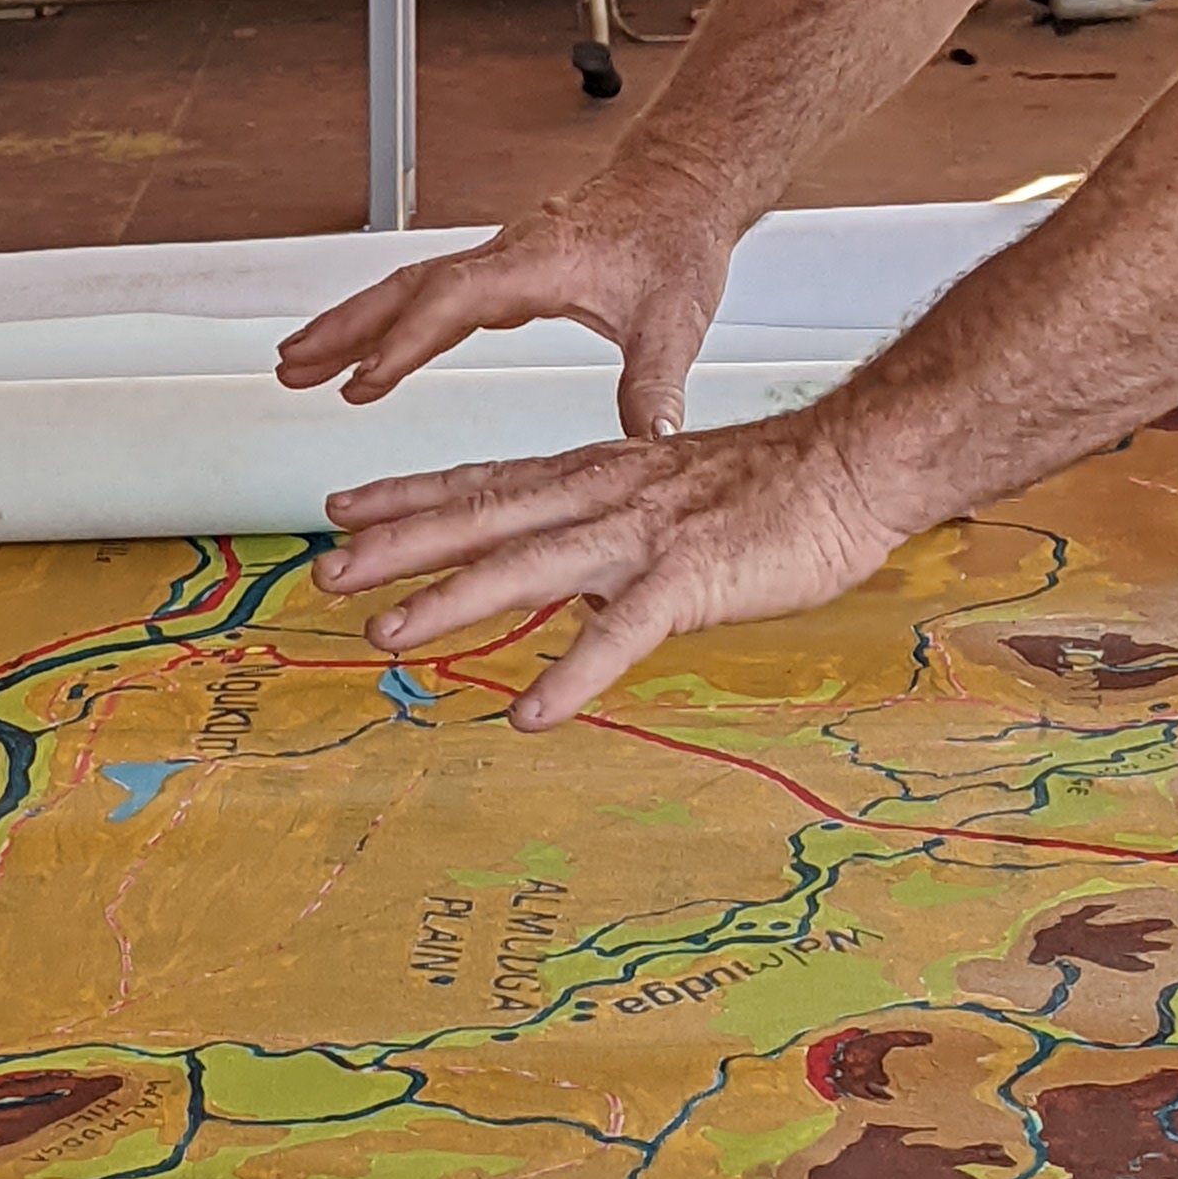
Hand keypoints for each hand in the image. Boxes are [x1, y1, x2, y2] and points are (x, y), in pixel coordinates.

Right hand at [276, 170, 741, 438]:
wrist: (680, 186)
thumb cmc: (673, 239)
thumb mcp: (674, 317)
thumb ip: (657, 382)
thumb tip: (652, 440)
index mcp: (535, 262)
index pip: (451, 301)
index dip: (404, 343)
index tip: (362, 382)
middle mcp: (505, 254)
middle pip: (404, 287)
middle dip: (343, 328)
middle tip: (291, 366)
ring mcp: (498, 259)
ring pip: (408, 286)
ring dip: (352, 322)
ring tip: (300, 361)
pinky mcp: (503, 267)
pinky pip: (429, 291)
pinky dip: (390, 318)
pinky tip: (372, 348)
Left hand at [313, 402, 901, 731]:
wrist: (853, 464)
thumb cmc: (770, 484)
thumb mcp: (665, 494)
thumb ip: (605, 526)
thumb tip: (559, 567)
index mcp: (595, 475)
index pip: (482, 481)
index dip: (406, 496)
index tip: (340, 508)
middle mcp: (601, 497)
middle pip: (481, 518)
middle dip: (396, 546)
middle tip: (324, 572)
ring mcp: (642, 537)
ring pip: (526, 568)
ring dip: (452, 603)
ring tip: (388, 637)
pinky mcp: (689, 580)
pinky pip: (619, 635)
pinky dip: (570, 674)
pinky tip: (528, 714)